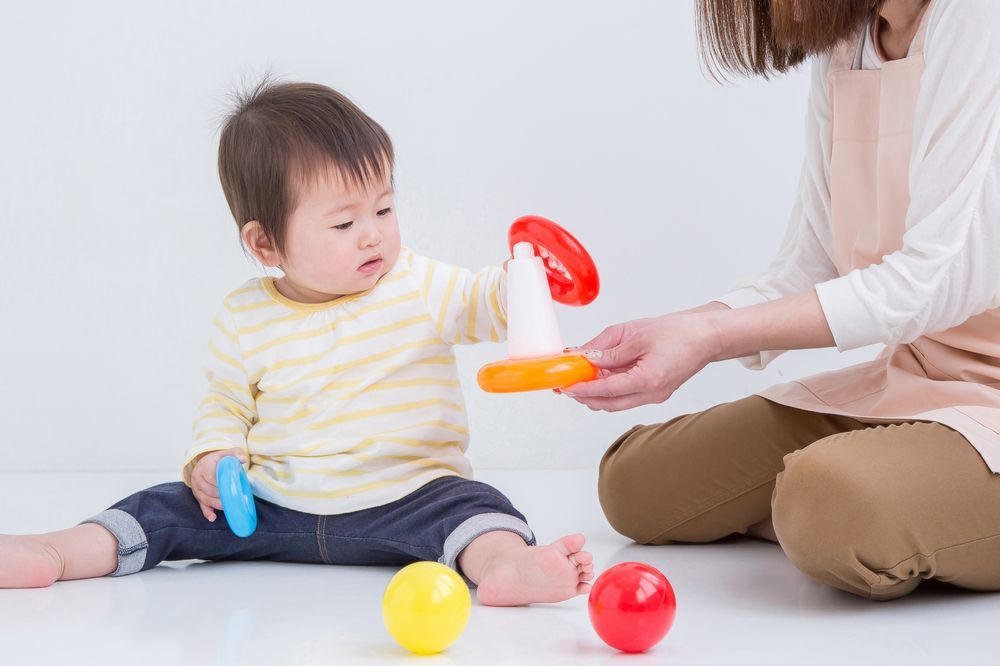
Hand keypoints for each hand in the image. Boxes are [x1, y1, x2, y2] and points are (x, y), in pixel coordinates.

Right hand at [190, 447, 248, 521]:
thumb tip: (243, 459)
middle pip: (208, 489)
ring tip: (229, 507)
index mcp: (204, 466)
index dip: (220, 482)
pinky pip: (201, 506)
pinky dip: (207, 512)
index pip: (211, 476)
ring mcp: (197, 489)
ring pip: (205, 498)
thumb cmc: (218, 460)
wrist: (204, 464)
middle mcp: (198, 478)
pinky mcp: (198, 497)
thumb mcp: (226, 453)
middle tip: (234, 497)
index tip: (231, 485)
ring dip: (217, 504)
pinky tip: (213, 518)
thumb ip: (235, 453)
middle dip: (221, 494)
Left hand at [561, 313, 721, 411]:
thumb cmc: (678, 332)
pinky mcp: (655, 392)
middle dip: (585, 397)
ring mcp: (655, 396)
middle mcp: (652, 394)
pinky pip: (627, 396)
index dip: (583, 389)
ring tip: (580, 379)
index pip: (606, 391)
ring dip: (596, 394)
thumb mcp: (636, 334)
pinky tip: (600, 376)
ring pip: (617, 402)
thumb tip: (585, 358)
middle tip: (566, 385)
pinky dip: (610, 389)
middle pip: (609, 404)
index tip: (565, 386)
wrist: (706, 336)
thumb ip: (608, 349)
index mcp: (648, 379)